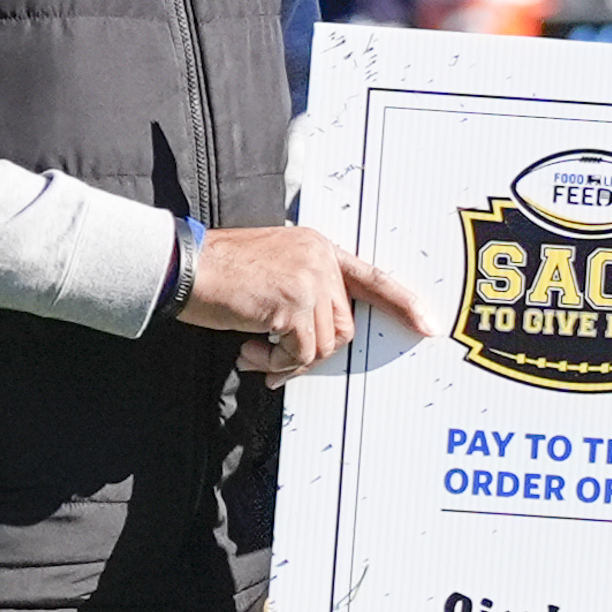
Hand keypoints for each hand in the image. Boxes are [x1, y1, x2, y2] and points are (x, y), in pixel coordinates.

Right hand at [180, 223, 434, 382]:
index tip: (427, 325)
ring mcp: (309, 280)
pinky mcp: (293, 304)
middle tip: (274, 357)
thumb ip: (304, 291)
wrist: (184, 267)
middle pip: (343, 325)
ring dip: (290, 359)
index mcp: (318, 248)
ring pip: (325, 344)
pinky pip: (301, 353)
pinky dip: (276, 363)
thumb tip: (320, 336)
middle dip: (312, 349)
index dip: (402, 302)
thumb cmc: (219, 273)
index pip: (371, 277)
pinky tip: (248, 351)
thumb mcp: (272, 269)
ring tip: (255, 352)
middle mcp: (319, 260)